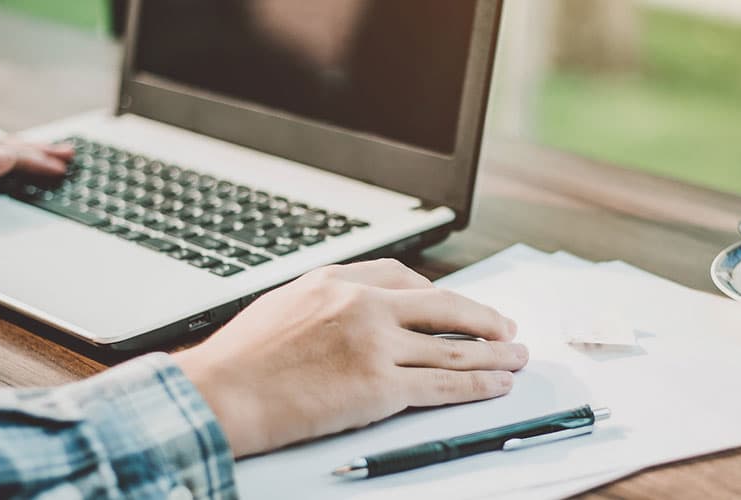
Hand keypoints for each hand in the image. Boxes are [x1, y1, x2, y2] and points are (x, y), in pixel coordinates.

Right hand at [174, 259, 527, 456]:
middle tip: (506, 328)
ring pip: (453, 346)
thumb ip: (322, 304)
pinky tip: (497, 385)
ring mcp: (376, 344)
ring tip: (518, 358)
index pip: (403, 278)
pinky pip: (443, 383)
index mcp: (336, 280)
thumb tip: (346, 314)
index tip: (454, 306)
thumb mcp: (280, 307)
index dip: (438, 295)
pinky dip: (478, 385)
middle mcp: (362, 304)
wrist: (222, 393)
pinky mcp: (381, 386)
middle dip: (482, 318)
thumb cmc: (239, 360)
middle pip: (442, 306)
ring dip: (494, 354)